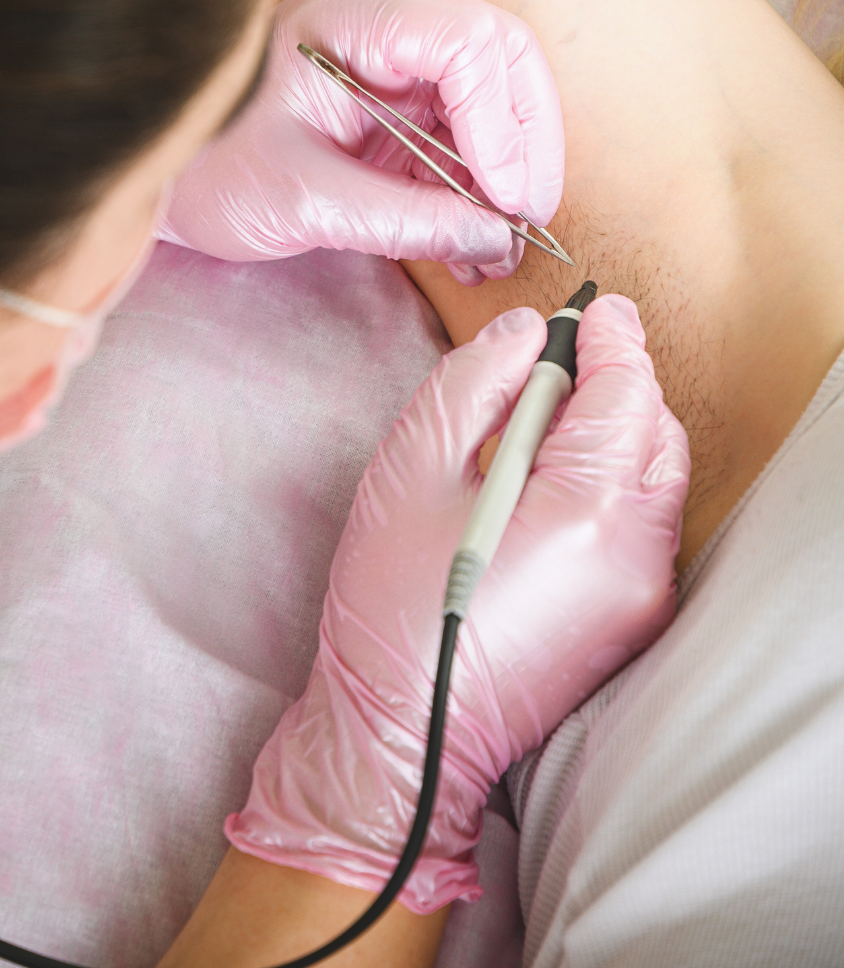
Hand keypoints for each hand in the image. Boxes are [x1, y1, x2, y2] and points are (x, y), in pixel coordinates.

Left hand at [156, 0, 563, 283]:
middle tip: (524, 220)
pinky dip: (477, 186)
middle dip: (524, 144)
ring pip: (495, 99)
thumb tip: (496, 239)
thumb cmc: (209, 168)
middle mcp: (386, 20)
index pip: (470, 40)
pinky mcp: (397, 100)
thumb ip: (408, 220)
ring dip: (506, 174)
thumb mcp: (307, 202)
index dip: (503, 120)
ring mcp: (396, 57)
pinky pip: (465, 132)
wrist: (161, 173)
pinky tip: (473, 244)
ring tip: (496, 250)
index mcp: (354, 17)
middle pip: (502, 58)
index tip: (503, 196)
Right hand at [226, 296, 689, 912]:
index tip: (591, 308)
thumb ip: (472, 383)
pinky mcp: (630, 619)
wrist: (403, 742)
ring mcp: (641, 594)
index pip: (627, 393)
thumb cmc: (392, 608)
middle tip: (551, 367)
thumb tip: (525, 336)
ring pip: (655, 478)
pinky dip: (611, 482)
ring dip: (614, 433)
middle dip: (617, 385)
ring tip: (534, 432)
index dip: (610, 340)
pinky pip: (641, 522)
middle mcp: (634, 554)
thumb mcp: (410, 470)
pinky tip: (543, 488)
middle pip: (657, 433)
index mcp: (584, 511)